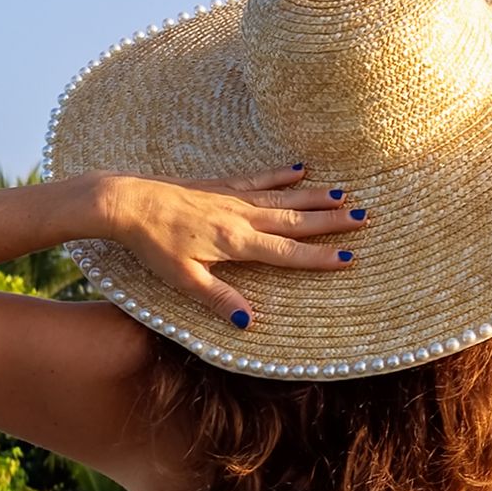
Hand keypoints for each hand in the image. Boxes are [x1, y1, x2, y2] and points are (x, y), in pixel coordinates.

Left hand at [87, 167, 361, 328]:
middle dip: (330, 221)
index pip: (286, 253)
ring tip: (345, 194)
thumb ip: (218, 298)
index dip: (319, 257)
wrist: (126, 202)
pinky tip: (300, 168)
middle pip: (294, 220)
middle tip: (365, 218)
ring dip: (315, 196)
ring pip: (283, 197)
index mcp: (236, 243)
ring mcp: (232, 197)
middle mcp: (241, 217)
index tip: (349, 257)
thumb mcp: (183, 279)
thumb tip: (249, 322)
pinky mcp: (220, 184)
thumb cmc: (152, 245)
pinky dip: (281, 174)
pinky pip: (259, 178)